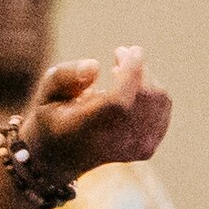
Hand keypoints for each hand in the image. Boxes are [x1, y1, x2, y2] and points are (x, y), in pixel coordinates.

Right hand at [16, 49, 170, 175]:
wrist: (60, 158)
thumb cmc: (52, 118)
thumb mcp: (45, 93)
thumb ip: (65, 76)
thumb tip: (95, 66)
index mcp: (85, 130)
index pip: (119, 101)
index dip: (131, 72)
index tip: (131, 50)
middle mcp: (113, 143)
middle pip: (143, 96)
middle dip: (137, 68)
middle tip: (120, 53)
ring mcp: (134, 148)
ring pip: (158, 99)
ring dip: (145, 78)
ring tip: (121, 72)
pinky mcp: (148, 148)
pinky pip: (163, 108)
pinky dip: (152, 92)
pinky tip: (132, 89)